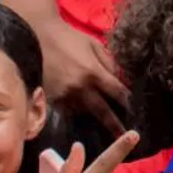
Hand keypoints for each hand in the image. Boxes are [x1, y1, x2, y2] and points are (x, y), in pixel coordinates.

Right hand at [38, 18, 129, 135]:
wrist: (37, 36)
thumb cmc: (68, 38)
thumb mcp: (93, 45)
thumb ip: (109, 63)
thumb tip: (122, 80)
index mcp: (93, 72)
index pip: (116, 92)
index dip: (127, 101)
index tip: (135, 110)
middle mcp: (80, 87)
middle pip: (102, 111)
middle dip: (114, 124)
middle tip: (124, 136)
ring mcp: (64, 95)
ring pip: (84, 111)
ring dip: (93, 114)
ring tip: (101, 120)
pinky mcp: (51, 99)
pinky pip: (68, 109)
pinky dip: (76, 109)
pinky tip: (80, 108)